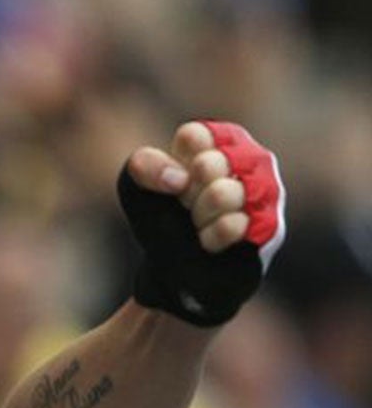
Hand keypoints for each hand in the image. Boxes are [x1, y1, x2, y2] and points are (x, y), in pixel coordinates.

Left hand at [120, 120, 284, 326]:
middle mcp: (251, 160)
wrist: (177, 271)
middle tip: (188, 207)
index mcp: (221, 141)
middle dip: (187, 193)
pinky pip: (234, 224)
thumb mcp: (137, 188)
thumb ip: (144, 165)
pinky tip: (210, 242)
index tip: (175, 184)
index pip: (194, 136)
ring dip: (199, 215)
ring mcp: (266, 192)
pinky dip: (210, 237)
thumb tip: (178, 178)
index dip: (174, 166)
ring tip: (200, 225)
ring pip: (224, 192)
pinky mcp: (271, 225)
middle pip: (209, 164)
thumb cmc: (163, 220)